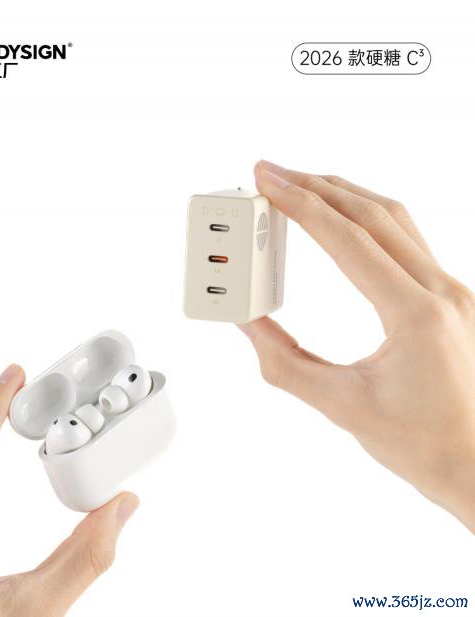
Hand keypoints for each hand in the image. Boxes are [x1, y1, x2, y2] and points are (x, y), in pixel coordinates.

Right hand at [241, 160, 474, 531]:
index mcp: (416, 314)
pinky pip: (405, 237)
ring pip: (394, 218)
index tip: (268, 182)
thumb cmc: (420, 444)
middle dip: (316, 186)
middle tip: (272, 173)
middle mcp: (440, 291)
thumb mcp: (339, 405)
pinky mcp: (447, 296)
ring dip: (343, 194)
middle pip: (372, 213)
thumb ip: (284, 361)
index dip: (301, 205)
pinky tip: (341, 217)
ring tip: (300, 185)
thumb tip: (248, 323)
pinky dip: (366, 216)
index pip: (348, 240)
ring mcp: (450, 290)